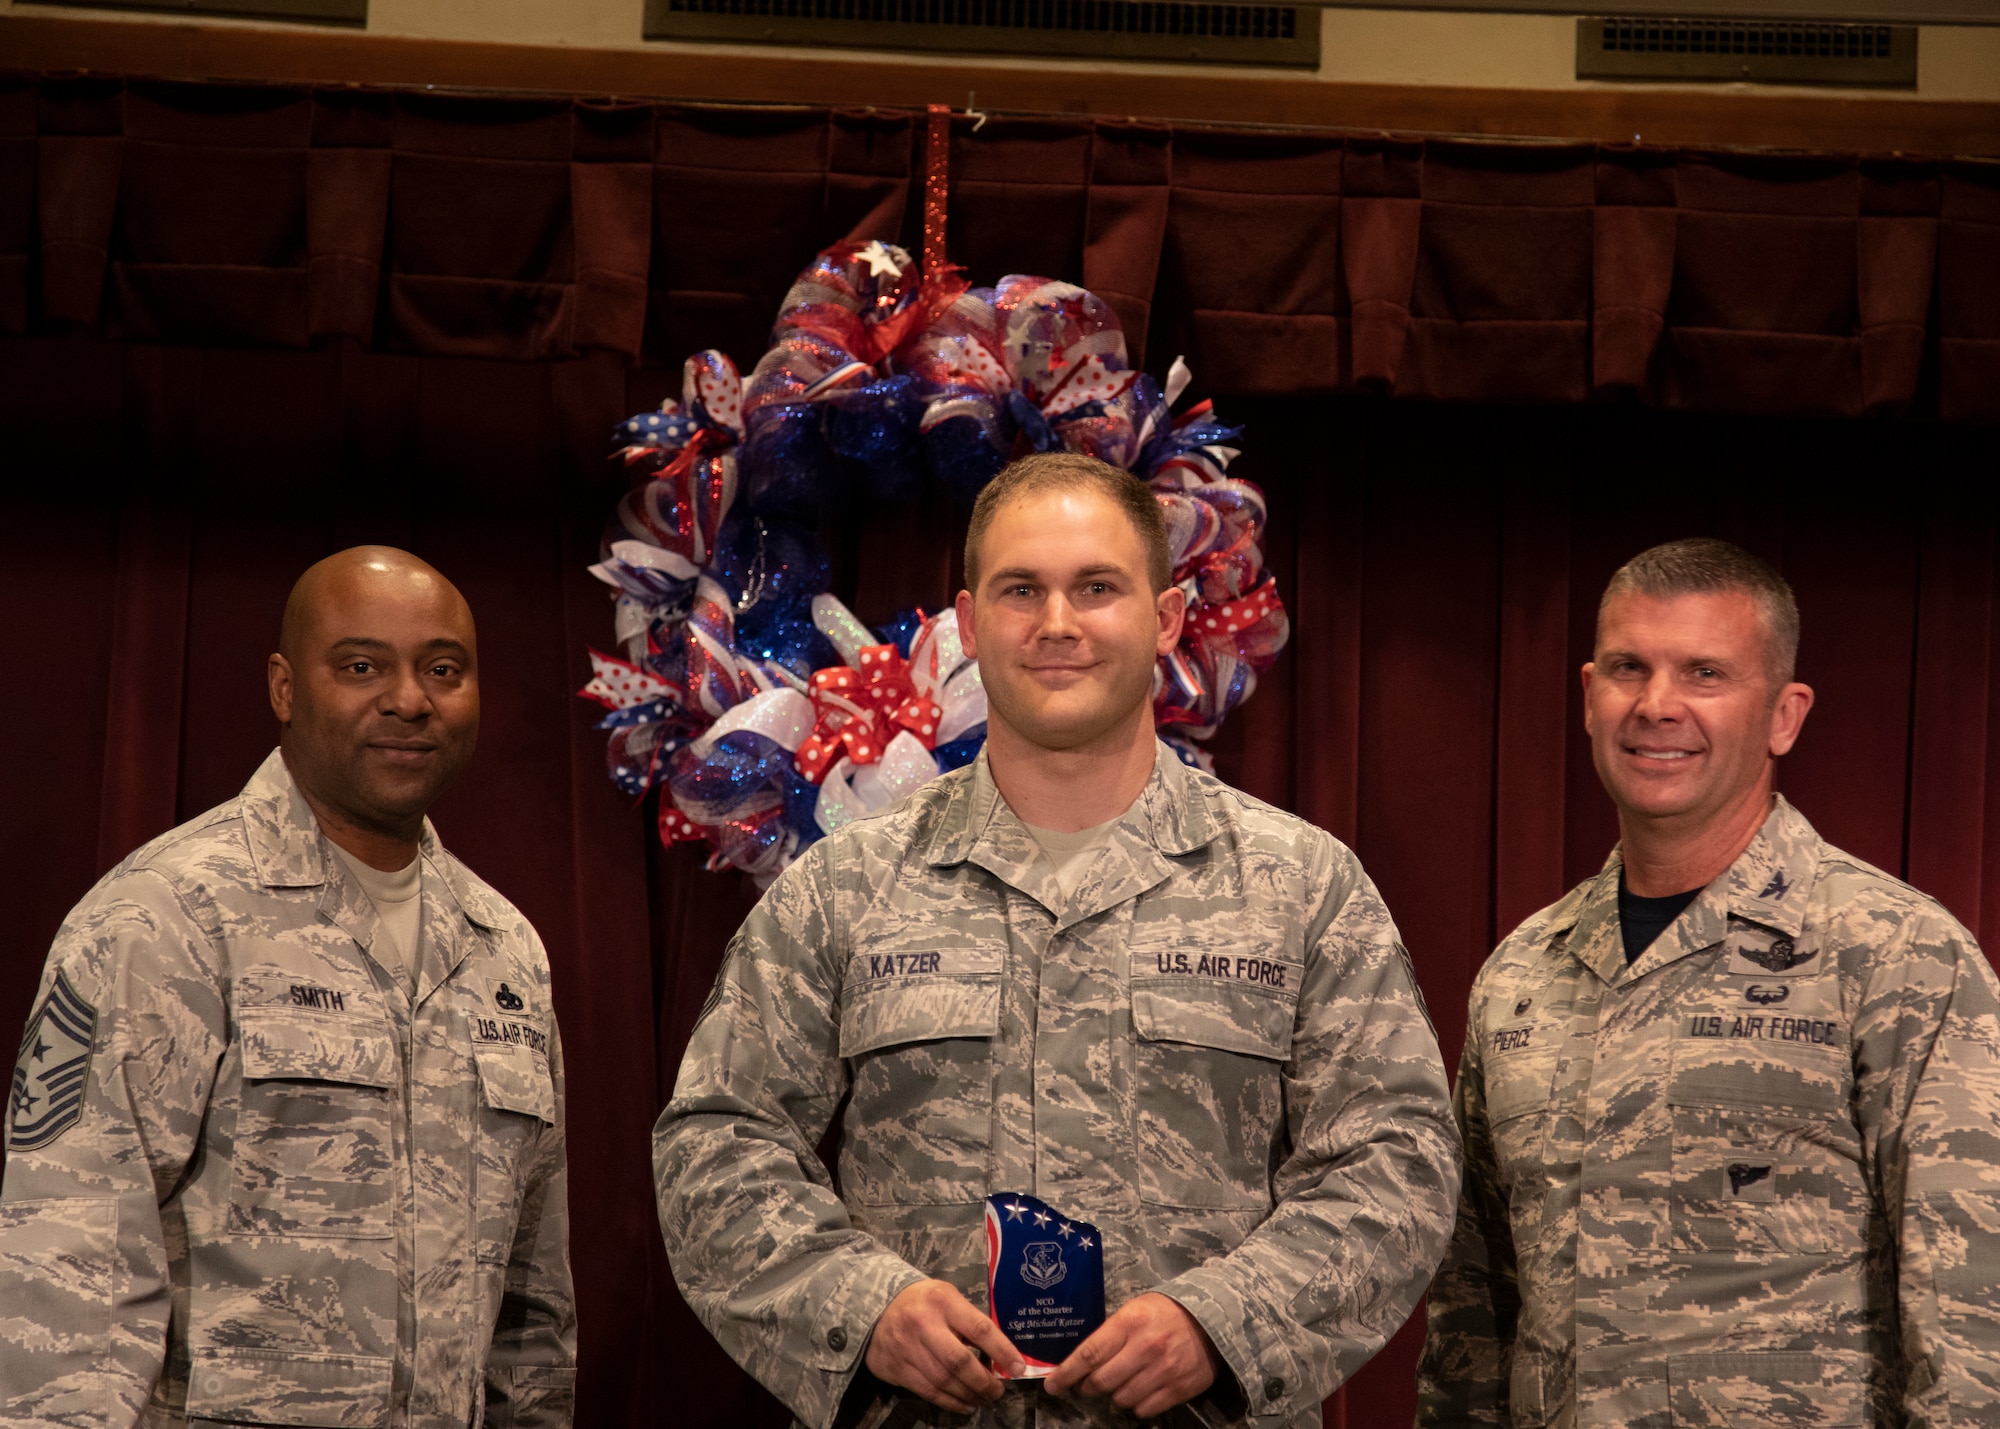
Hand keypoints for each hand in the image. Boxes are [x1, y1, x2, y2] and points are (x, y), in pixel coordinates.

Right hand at [865, 1279, 1026, 1414]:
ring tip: (983, 1399)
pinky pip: (928, 1391)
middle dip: (984, 1382)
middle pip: (959, 1361)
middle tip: (998, 1392)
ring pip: (944, 1381)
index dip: (1002, 1351)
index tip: (1018, 1368)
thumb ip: (968, 1321)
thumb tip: (999, 1355)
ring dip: (969, 1395)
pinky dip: (950, 1402)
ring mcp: (906, 1347)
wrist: (876, 1306)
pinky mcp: (895, 1367)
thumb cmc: (922, 1302)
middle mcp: (923, 1324)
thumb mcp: (947, 1298)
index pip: (979, 1328)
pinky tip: (964, 1404)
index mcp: (942, 1301)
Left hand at [1044, 1292, 1221, 1419]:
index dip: (1067, 1373)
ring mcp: (1164, 1370)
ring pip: (1122, 1399)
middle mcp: (1146, 1348)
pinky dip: (1137, 1405)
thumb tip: (1082, 1363)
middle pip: (1102, 1381)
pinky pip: (1144, 1410)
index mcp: (1130, 1322)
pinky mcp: (1179, 1388)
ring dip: (1115, 1395)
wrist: (1213, 1319)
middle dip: (1088, 1386)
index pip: (1090, 1354)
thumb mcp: (1134, 1310)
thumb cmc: (1165, 1313)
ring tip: (1122, 1381)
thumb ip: (1110, 1334)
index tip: (1052, 1386)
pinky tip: (1141, 1389)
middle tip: (1087, 1384)